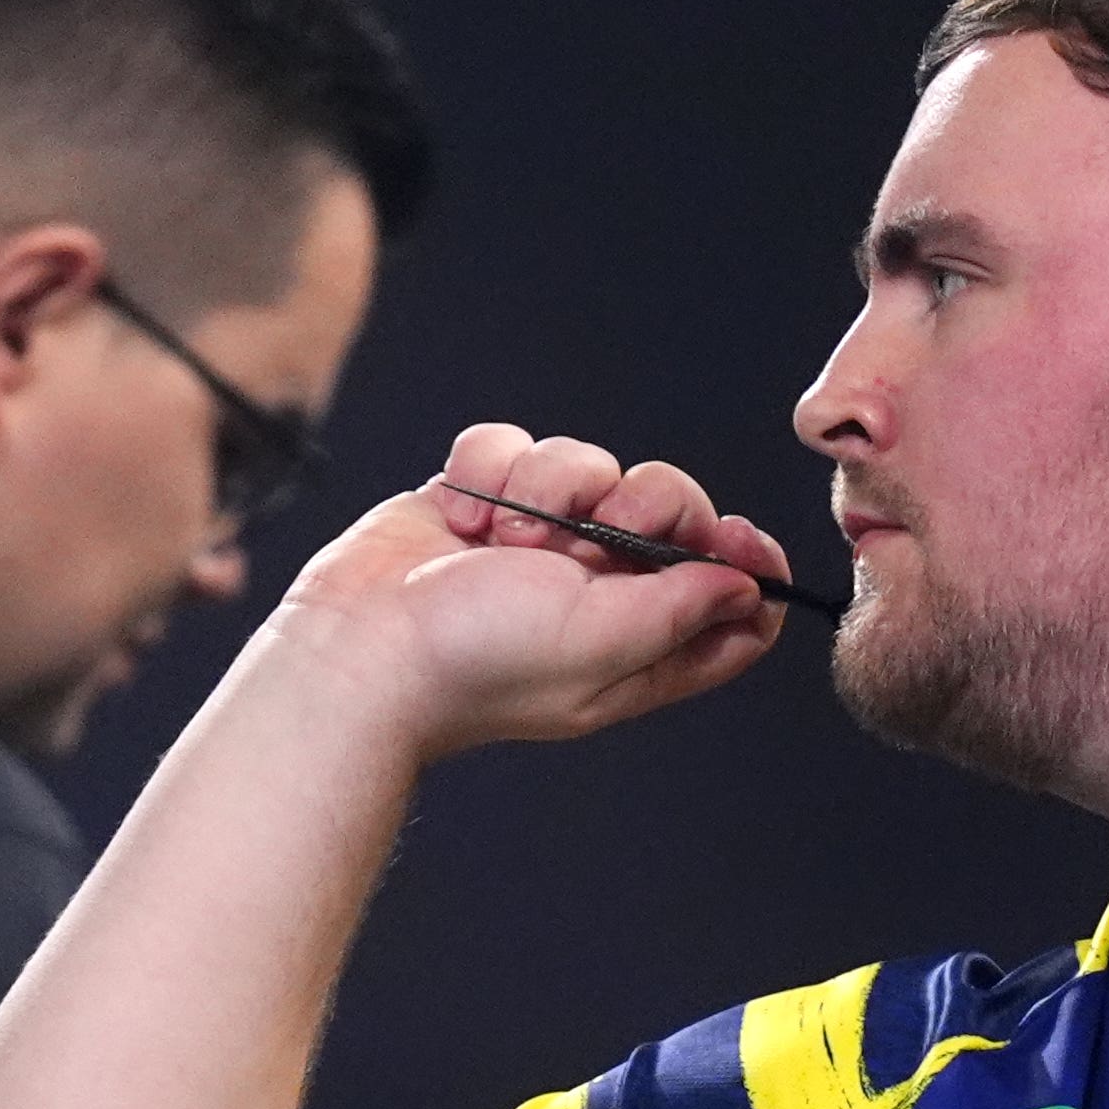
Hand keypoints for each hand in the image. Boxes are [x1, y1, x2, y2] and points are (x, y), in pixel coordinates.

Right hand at [262, 422, 789, 757]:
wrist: (361, 646)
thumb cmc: (475, 660)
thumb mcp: (604, 642)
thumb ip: (683, 610)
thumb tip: (746, 588)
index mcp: (638, 647)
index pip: (729, 605)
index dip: (746, 565)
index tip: (737, 538)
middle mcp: (595, 593)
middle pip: (672, 512)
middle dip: (643, 502)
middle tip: (600, 529)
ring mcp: (537, 543)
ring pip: (588, 463)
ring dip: (548, 487)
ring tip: (502, 538)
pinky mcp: (483, 502)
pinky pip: (515, 447)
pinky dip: (491, 470)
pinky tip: (464, 517)